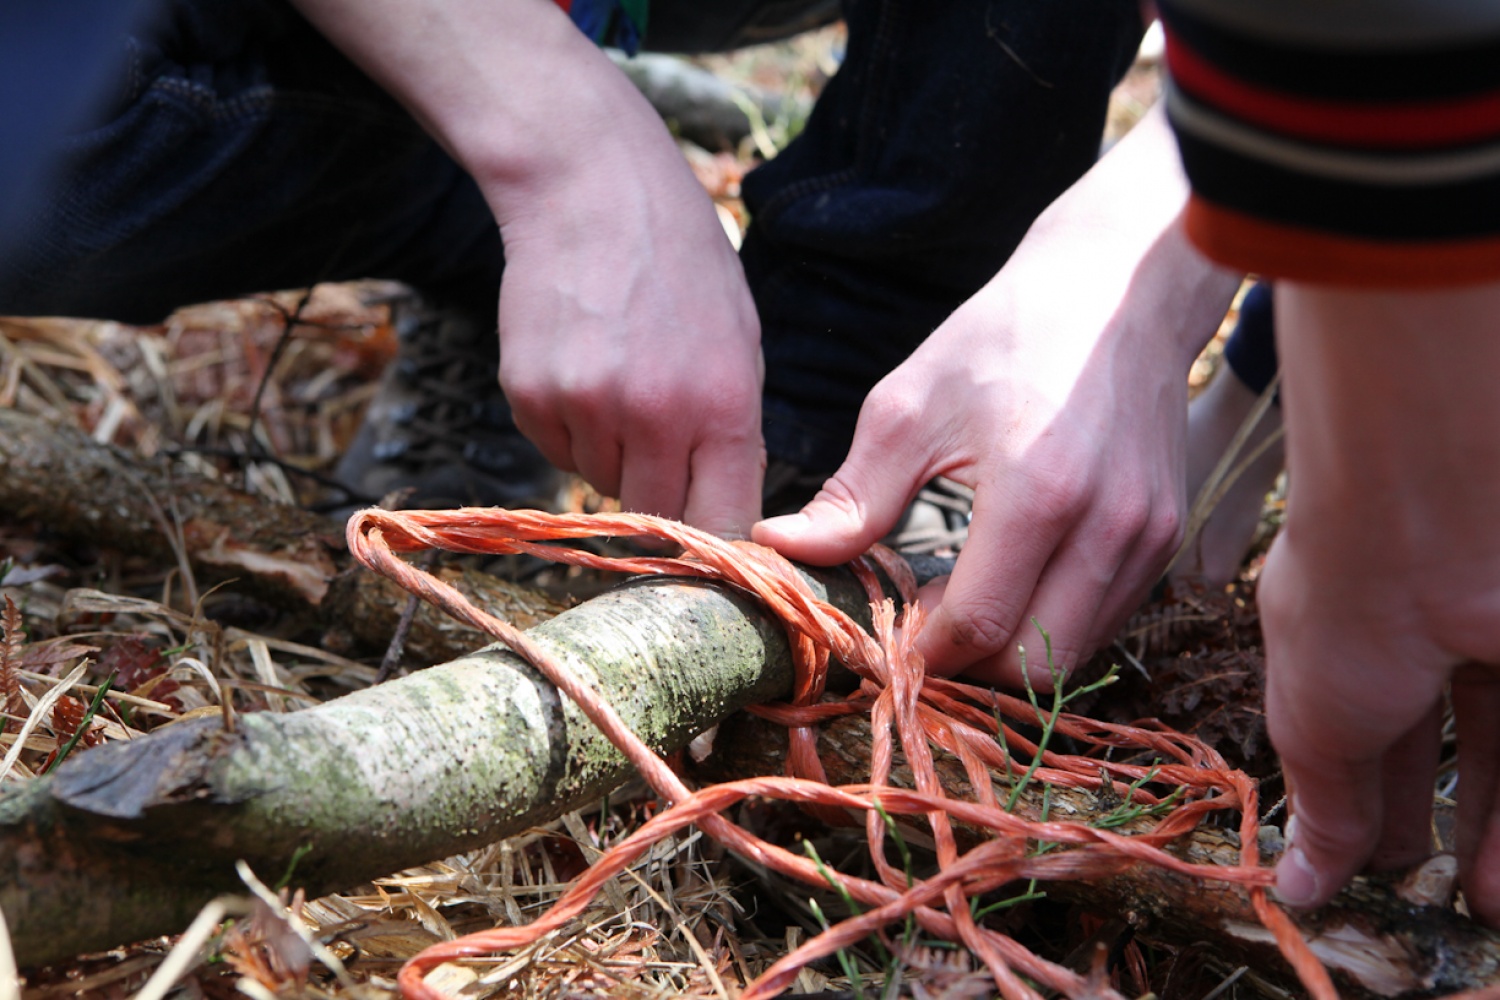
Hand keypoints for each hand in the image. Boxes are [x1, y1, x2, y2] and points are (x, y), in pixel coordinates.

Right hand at [495, 127, 764, 537]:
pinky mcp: (530, 396)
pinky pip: (557, 453)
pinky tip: (584, 369)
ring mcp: (586, 409)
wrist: (590, 188)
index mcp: (722, 406)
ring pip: (603, 486)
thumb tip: (724, 509)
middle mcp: (653, 418)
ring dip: (616, 458)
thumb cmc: (682, 261)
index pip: (722, 526)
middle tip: (663, 443)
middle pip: (657, 519)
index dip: (717, 543)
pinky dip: (572, 431)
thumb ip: (733, 430)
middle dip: (665, 497)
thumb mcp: (740, 341)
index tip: (713, 539)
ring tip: (623, 381)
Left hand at [755, 107, 1239, 685]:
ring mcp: (1149, 535)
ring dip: (1012, 650)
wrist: (1119, 287)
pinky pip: (1106, 618)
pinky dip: (1052, 623)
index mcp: (1038, 490)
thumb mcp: (911, 407)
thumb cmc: (1004, 338)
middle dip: (969, 669)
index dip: (924, 652)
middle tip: (921, 633)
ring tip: (962, 604)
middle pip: (1036, 666)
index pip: (980, 625)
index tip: (884, 640)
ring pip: (1076, 653)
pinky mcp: (1168, 536)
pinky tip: (1011, 581)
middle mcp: (1108, 524)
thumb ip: (852, 497)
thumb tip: (778, 549)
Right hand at [1260, 283, 1499, 924]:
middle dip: (1443, 824)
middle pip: (1450, 742)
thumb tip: (1297, 888)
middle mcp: (1433, 634)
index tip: (1370, 865)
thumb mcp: (1314, 729)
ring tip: (1486, 903)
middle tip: (1442, 894)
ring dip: (1497, 832)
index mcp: (1354, 636)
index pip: (1366, 726)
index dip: (1368, 797)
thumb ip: (1323, 809)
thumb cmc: (1342, 610)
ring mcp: (1492, 637)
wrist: (1431, 524)